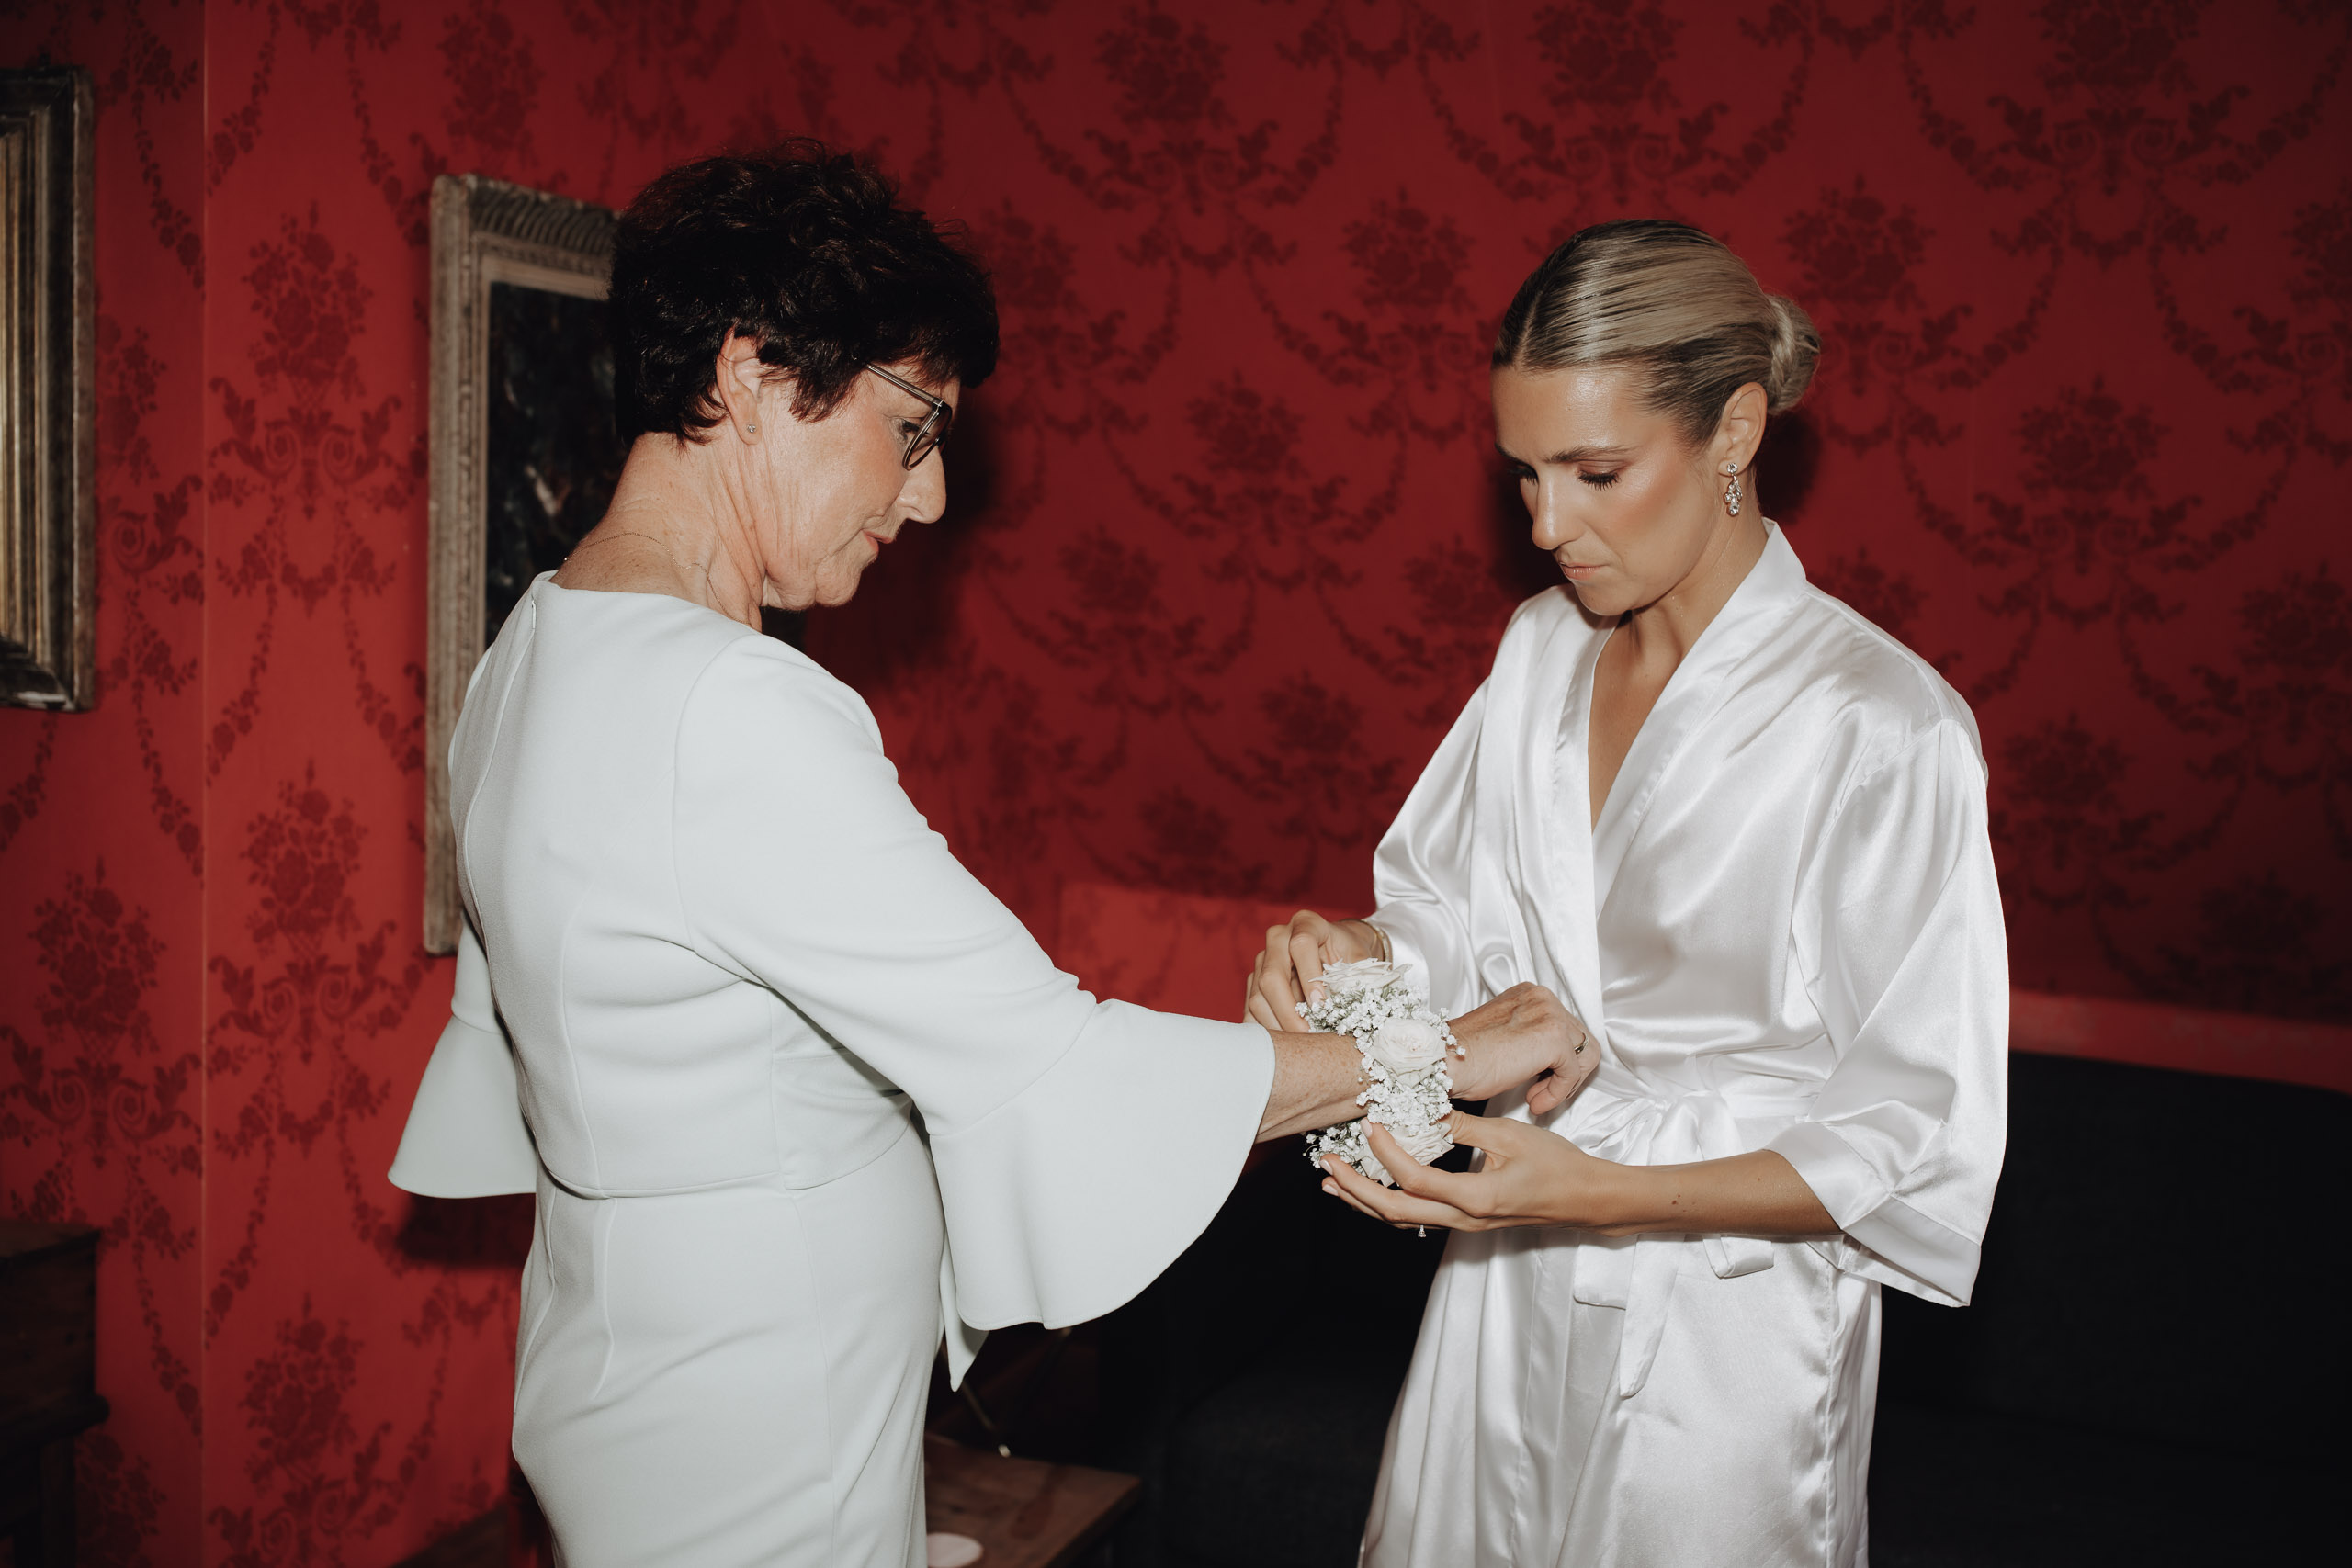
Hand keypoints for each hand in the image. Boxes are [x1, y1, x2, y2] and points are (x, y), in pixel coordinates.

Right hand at [1246, 910, 1384, 1031]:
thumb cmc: (1348, 954)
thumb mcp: (1360, 959)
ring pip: (1258, 996)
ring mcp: (1263, 959)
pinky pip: (1251, 1009)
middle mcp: (1278, 937)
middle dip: (1289, 1012)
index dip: (1310, 977)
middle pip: (1272, 976)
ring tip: (1299, 1045)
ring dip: (1277, 1025)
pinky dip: (1266, 1028)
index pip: (1301, 945)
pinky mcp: (1255, 980)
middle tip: (1307, 1037)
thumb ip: (1358, 978)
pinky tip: (1284, 1044)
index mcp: (1307, 923)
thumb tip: (1353, 1008)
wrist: (1335, 949)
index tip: (1321, 1006)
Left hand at [1321, 1113, 1628, 1232]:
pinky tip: (1373, 1190)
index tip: (1369, 1126)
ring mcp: (1464, 1225)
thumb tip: (1425, 1109)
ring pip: (1402, 1220)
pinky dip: (1388, 1204)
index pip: (1415, 1179)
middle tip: (1326, 1166)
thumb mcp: (1511, 1136)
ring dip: (1365, 1201)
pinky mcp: (1467, 1222)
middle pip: (1395, 1211)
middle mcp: (1464, 1219)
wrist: (1585, 1200)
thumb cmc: (1557, 1166)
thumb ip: (1465, 1126)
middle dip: (1355, 1189)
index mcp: (1475, 1198)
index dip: (1385, 1153)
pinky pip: (1418, 1217)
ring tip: (1334, 1183)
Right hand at [1445, 982, 1595, 1116]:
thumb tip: (1552, 1062)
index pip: (1566, 1026)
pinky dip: (1557, 1093)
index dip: (1558, 1059)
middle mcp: (1542, 998)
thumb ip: (1530, 1038)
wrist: (1443, 1062)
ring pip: (1584, 1055)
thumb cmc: (1463, 1056)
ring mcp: (1549, 1014)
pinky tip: (1534, 1102)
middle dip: (1565, 1072)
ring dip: (1563, 1083)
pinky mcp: (1553, 1038)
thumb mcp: (1504, 1036)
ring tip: (1538, 1098)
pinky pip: (1572, 1073)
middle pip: (1580, 1039)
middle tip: (1541, 1092)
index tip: (1540, 1079)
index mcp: (1530, 994)